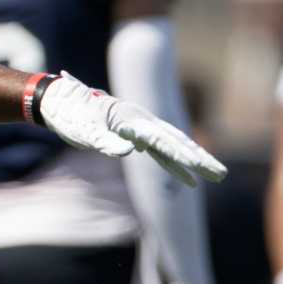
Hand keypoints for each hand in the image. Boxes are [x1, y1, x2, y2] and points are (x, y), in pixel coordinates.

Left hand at [37, 72, 226, 186]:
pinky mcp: (136, 138)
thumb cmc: (71, 115)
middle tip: (221, 174)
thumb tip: (130, 149)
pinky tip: (190, 182)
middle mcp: (141, 122)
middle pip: (177, 141)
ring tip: (217, 176)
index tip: (196, 165)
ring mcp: (141, 129)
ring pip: (174, 147)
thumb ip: (106, 141)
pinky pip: (162, 154)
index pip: (160, 139)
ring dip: (195, 162)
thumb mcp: (84, 130)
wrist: (61, 101)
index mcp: (132, 119)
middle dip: (200, 158)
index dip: (178, 153)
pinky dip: (176, 166)